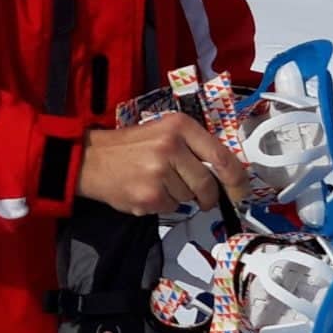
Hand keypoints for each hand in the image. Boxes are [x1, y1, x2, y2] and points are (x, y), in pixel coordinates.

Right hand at [77, 113, 249, 214]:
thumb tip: (226, 175)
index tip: (241, 191)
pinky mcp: (149, 195)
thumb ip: (194, 147)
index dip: (236, 179)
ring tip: (156, 182)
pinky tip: (146, 191)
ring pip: (189, 196)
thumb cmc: (132, 146)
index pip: (221, 156)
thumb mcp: (164, 132)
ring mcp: (159, 171)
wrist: (92, 160)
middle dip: (208, 196)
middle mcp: (171, 146)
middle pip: (207, 182)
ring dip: (179, 196)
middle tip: (203, 199)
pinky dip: (162, 204)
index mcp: (180, 126)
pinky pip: (171, 207)